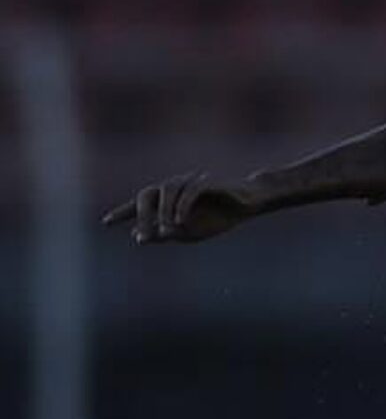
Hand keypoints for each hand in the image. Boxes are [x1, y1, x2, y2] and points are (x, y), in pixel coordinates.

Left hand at [103, 173, 256, 242]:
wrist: (247, 204)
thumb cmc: (218, 216)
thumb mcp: (189, 232)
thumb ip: (165, 234)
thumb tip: (138, 236)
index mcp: (166, 202)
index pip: (139, 205)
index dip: (122, 212)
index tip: (105, 222)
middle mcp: (173, 190)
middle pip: (146, 194)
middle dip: (141, 214)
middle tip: (142, 234)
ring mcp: (188, 184)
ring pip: (166, 191)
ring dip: (162, 212)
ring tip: (165, 229)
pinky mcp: (207, 183)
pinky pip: (189, 192)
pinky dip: (182, 206)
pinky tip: (180, 221)